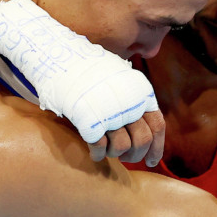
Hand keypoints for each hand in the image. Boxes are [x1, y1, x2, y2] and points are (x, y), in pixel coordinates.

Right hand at [0, 0, 165, 165]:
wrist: (58, 55)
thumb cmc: (86, 69)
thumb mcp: (119, 76)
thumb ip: (131, 97)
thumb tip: (142, 121)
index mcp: (139, 91)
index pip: (158, 125)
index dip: (157, 148)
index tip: (152, 161)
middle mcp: (128, 101)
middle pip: (142, 140)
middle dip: (135, 155)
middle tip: (126, 159)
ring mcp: (109, 111)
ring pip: (122, 147)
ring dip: (115, 155)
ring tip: (107, 152)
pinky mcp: (89, 120)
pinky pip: (100, 148)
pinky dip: (98, 155)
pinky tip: (94, 154)